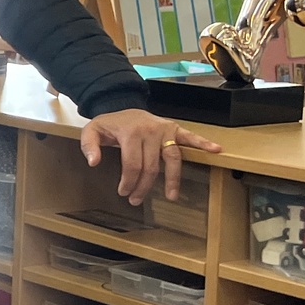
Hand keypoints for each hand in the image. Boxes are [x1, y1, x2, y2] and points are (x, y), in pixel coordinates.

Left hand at [81, 109, 221, 206]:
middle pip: (151, 166)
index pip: (133, 164)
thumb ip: (88, 146)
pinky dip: (203, 143)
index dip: (129, 181)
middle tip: (136, 199)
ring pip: (172, 158)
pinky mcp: (174, 128)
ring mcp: (165, 130)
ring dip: (172, 179)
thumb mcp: (91, 131)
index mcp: (131, 133)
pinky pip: (190, 137)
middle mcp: (150, 131)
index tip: (123, 192)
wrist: (122, 104)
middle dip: (144, 186)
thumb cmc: (109, 123)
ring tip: (172, 196)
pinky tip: (216, 150)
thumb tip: (94, 162)